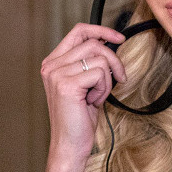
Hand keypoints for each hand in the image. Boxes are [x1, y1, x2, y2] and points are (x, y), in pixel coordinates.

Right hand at [41, 23, 126, 171]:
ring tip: (96, 95)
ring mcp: (57, 74)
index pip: (78, 31)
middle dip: (114, 61)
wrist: (70, 142)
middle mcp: (51, 65)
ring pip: (100, 59)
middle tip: (118, 77)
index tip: (119, 38)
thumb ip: (90, 61)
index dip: (102, 30)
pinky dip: (104, 89)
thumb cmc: (79, 115)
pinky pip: (100, 74)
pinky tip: (93, 101)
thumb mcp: (85, 82)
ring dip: (107, 79)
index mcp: (53, 62)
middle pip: (94, 44)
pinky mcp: (67, 84)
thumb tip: (110, 42)